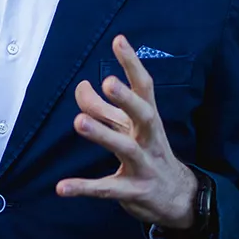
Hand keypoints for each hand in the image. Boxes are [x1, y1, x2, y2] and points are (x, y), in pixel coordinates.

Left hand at [55, 34, 197, 228]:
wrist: (178, 198)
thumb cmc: (149, 153)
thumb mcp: (128, 129)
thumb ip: (102, 108)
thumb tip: (82, 86)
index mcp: (148, 120)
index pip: (144, 87)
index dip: (132, 64)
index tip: (119, 41)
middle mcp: (150, 140)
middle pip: (144, 115)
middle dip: (127, 99)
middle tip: (108, 82)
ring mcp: (144, 166)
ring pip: (125, 149)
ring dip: (102, 134)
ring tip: (78, 122)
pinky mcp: (133, 191)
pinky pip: (107, 189)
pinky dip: (84, 188)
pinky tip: (61, 187)